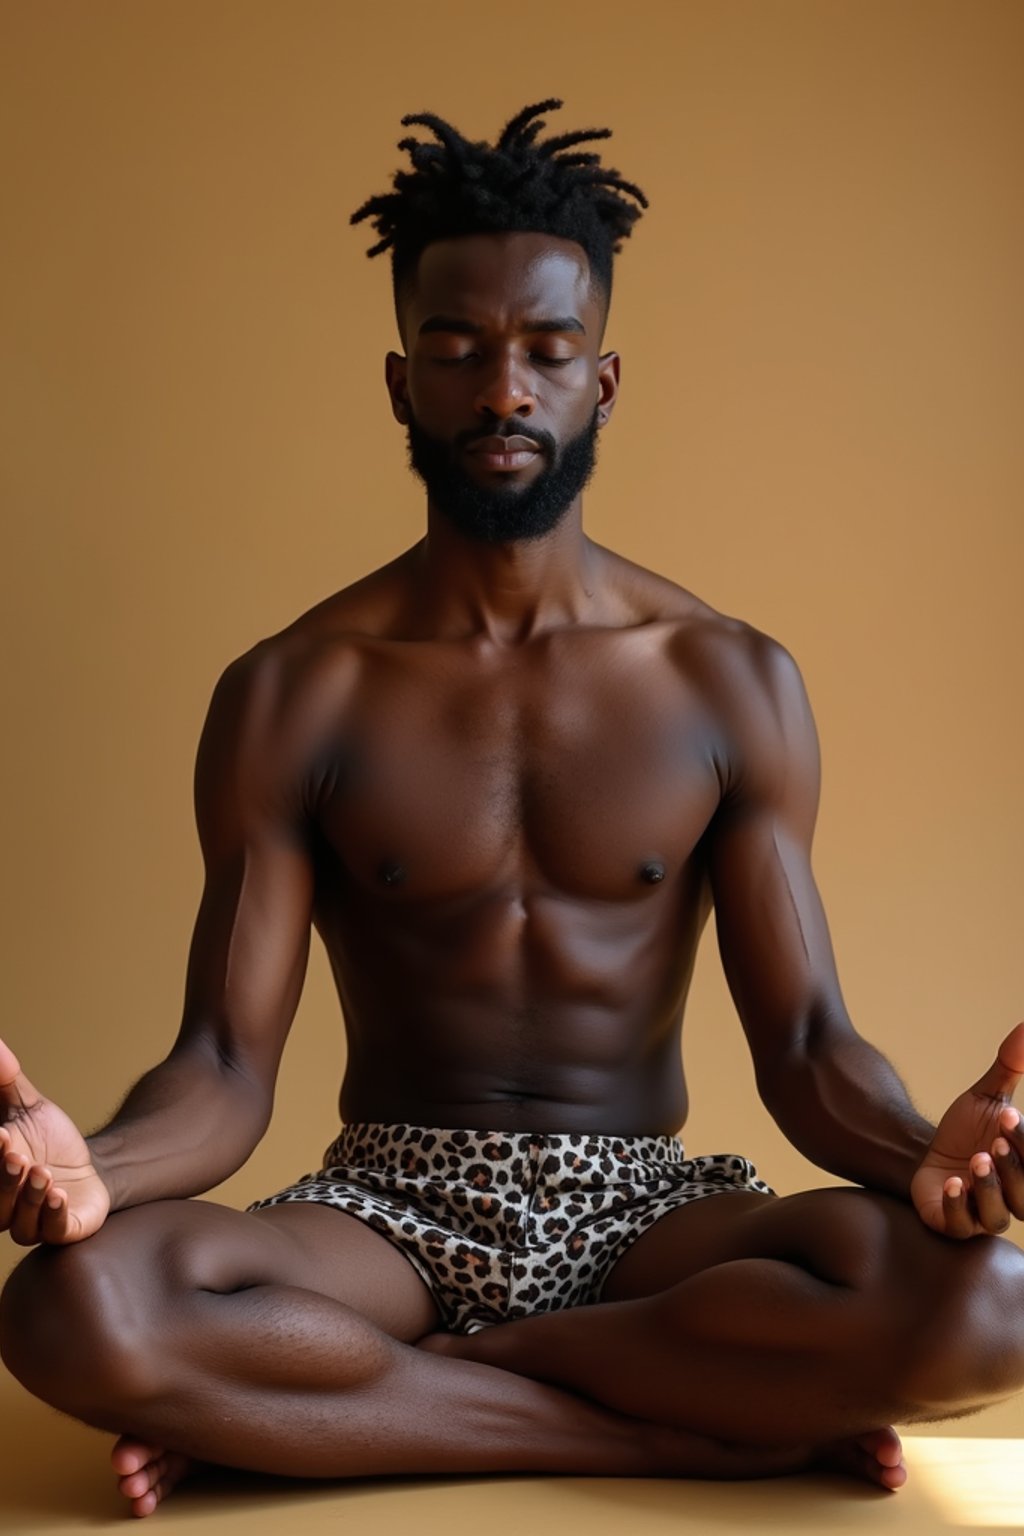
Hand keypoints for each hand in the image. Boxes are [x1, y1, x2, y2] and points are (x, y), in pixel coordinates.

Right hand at [0, 1038, 110, 1244]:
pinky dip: (54, 1217)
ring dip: (30, 1198)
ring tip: (44, 1172)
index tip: (0, 1134)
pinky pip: (53, 1233)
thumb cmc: (48, 1138)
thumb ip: (5, 1079)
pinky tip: (60, 1195)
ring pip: (20, 1222)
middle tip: (16, 1154)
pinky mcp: (62, 1231)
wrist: (91, 1166)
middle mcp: (4, 1204)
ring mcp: (32, 1221)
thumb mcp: (28, 1106)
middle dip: (2, 1178)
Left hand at [911, 1022, 1023, 1237]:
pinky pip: (961, 1226)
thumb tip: (1023, 1025)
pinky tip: (953, 1184)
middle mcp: (1011, 1197)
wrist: (924, 1151)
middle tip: (994, 1142)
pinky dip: (959, 1207)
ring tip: (976, 1162)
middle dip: (1014, 1169)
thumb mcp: (987, 1097)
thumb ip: (1010, 1067)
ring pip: (997, 1216)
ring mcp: (981, 1213)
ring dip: (990, 1189)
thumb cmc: (966, 1129)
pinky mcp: (951, 1223)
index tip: (1009, 1116)